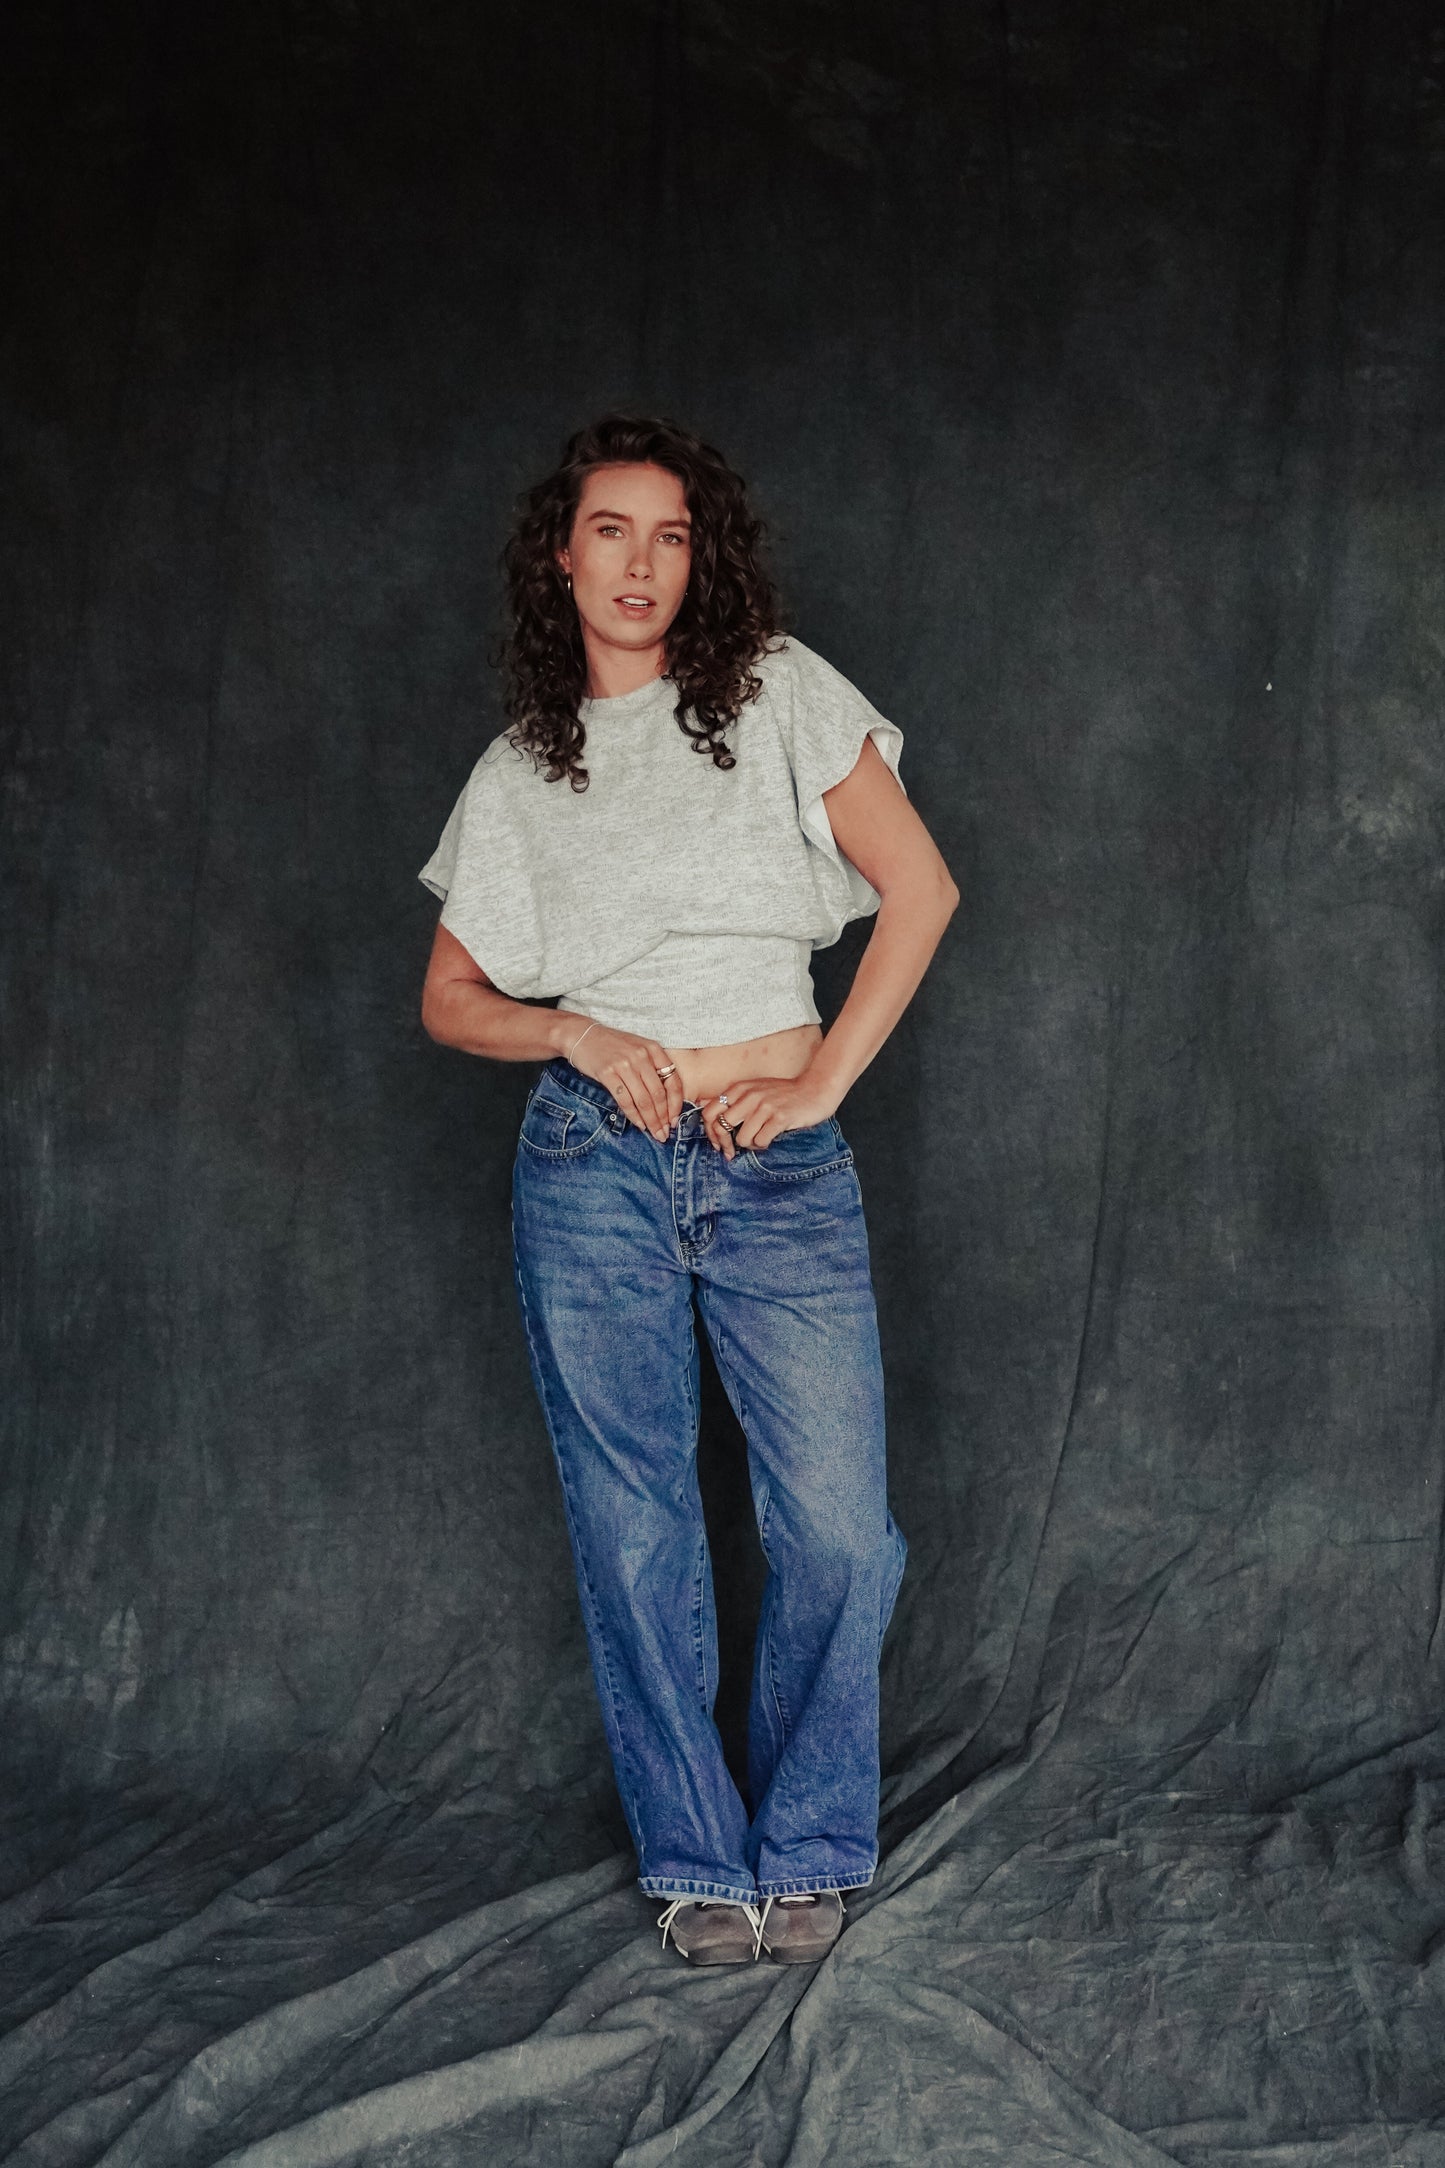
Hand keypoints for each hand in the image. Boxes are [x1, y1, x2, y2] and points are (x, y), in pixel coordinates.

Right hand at [564, 1021, 683, 1141]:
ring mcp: (624, 1064)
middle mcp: (641, 1056)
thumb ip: (652, 1067)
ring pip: (643, 1100)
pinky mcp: (607, 1073)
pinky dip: (633, 1115)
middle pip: (658, 1094)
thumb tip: (665, 1100)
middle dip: (663, 1118)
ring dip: (650, 1121)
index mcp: (653, 1049)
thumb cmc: (612, 1045)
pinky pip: (625, 1100)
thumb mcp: (638, 1048)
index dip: (676, 1104)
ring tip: (654, 1133)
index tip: (674, 1120)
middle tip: (664, 1134)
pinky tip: (639, 1124)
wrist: (582, 1035)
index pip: (673, 1081)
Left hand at [699, 1073, 837, 1161]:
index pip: (708, 1112)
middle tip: (733, 1151)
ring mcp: (765, 1106)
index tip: (719, 1142)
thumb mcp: (756, 1090)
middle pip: (720, 1126)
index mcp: (740, 1088)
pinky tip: (770, 1139)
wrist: (816, 1088)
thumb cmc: (785, 1093)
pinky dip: (763, 1145)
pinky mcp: (780, 1117)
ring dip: (750, 1144)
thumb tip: (712, 1121)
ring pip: (742, 1138)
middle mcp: (749, 1096)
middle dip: (725, 1143)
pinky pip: (761, 1140)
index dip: (710, 1131)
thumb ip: (736, 1101)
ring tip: (760, 1139)